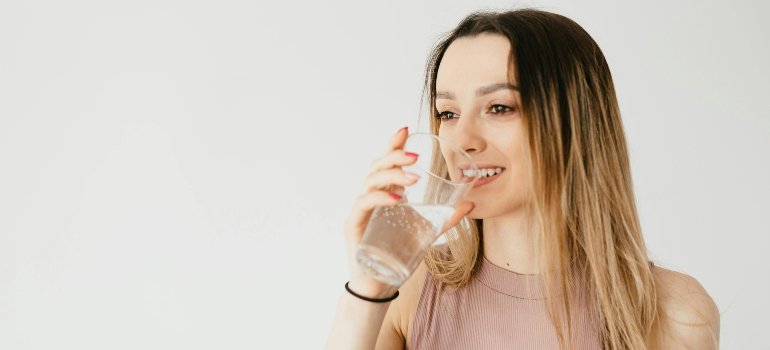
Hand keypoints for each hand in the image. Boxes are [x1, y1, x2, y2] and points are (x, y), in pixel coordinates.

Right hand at [341, 127, 474, 297]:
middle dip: (395, 155)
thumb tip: (471, 203)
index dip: (394, 144)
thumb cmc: (398, 255)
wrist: (380, 284)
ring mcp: (361, 210)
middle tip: (415, 154)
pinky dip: (380, 197)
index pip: (387, 162)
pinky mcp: (354, 225)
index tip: (406, 129)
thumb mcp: (426, 233)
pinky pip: (365, 203)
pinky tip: (397, 198)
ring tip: (413, 176)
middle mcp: (371, 198)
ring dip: (392, 174)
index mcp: (386, 194)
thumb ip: (446, 219)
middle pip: (377, 166)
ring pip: (370, 180)